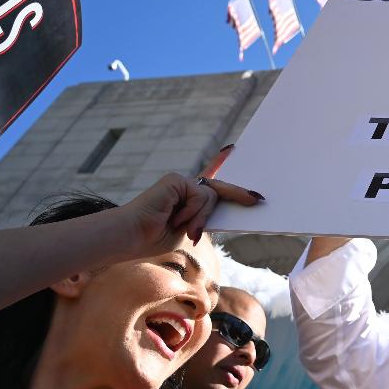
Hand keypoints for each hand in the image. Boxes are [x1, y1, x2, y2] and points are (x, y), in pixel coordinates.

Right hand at [111, 150, 262, 259]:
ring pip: (211, 197)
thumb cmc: (153, 239)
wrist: (130, 238)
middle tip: (258, 199)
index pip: (208, 180)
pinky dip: (194, 212)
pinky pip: (201, 197)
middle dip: (238, 195)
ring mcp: (179, 182)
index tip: (232, 149)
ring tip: (187, 230)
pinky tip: (177, 220)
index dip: (219, 163)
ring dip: (201, 218)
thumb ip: (203, 217)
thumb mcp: (187, 229)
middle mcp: (183, 187)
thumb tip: (219, 205)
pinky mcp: (176, 181)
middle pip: (217, 190)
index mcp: (185, 198)